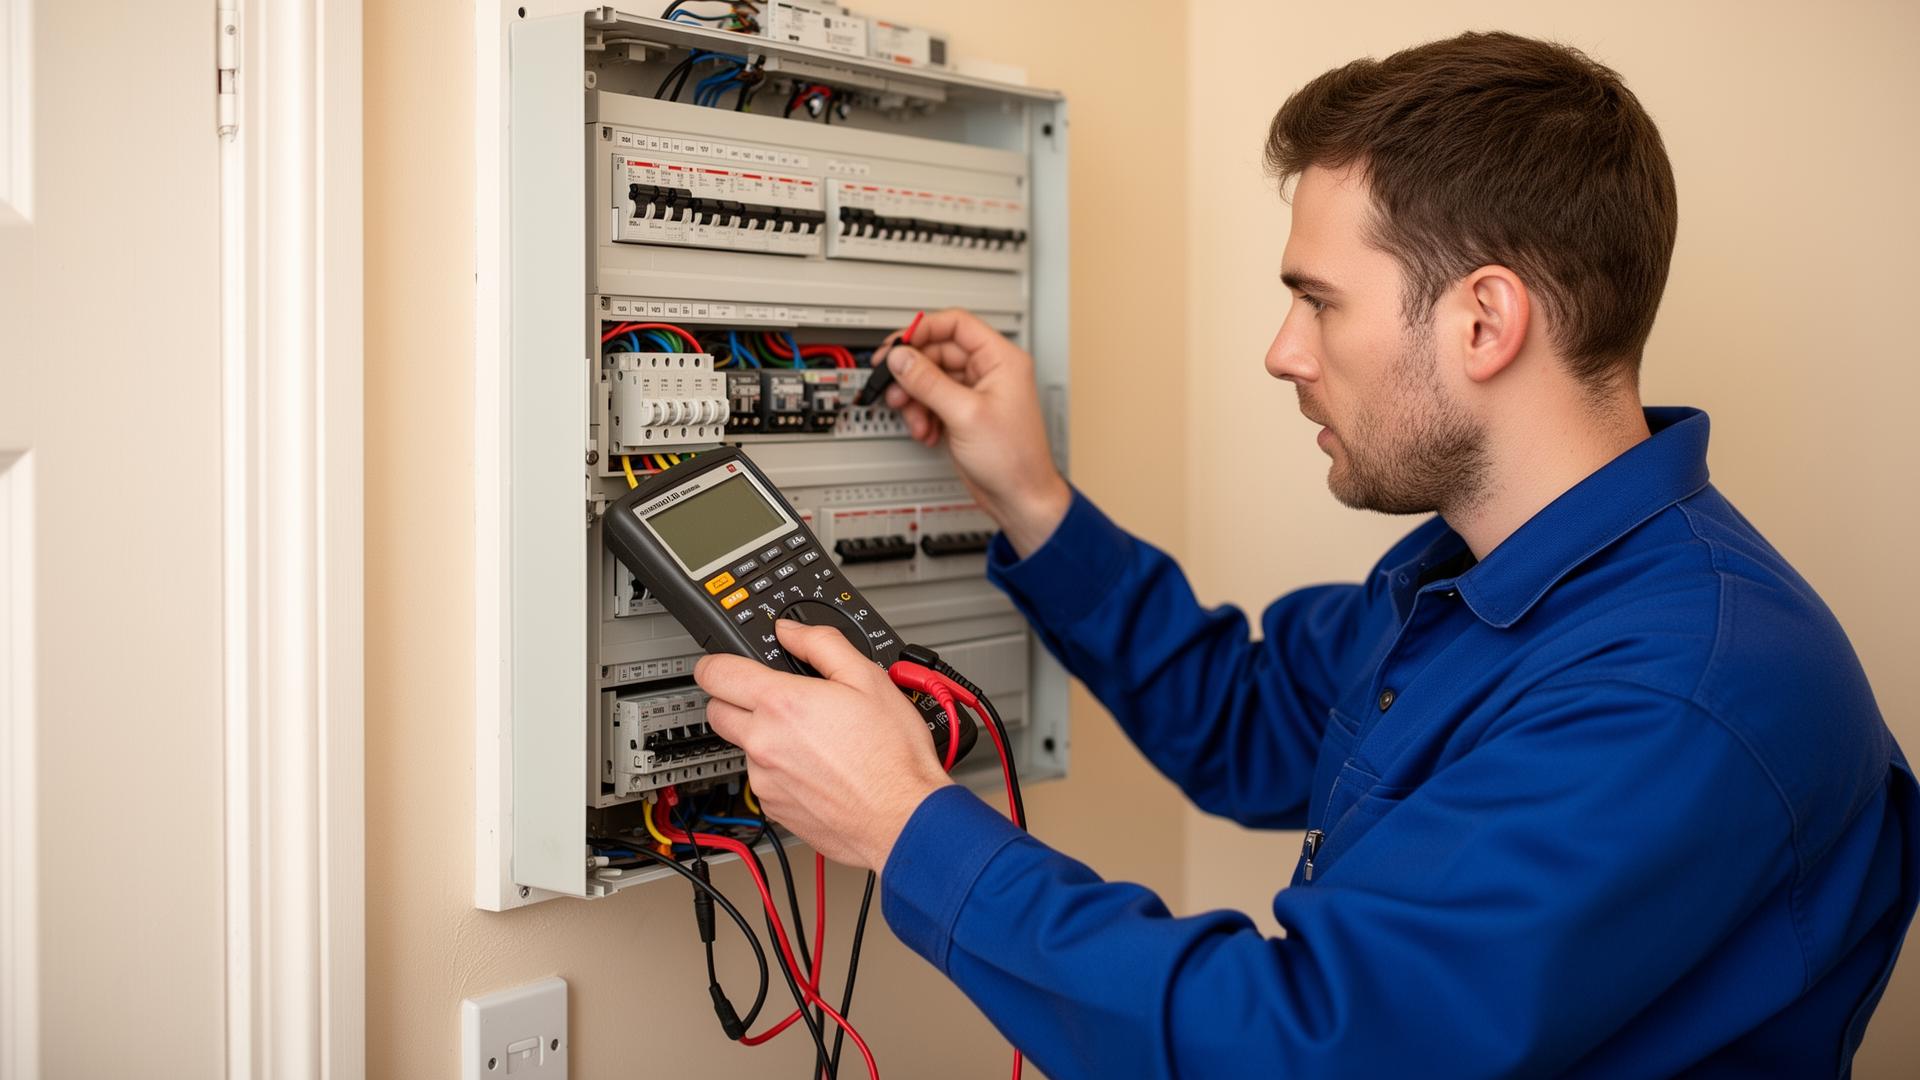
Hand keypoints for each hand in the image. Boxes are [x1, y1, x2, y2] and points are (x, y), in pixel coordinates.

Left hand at [695, 620, 953, 869]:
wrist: (903, 817)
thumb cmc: (892, 755)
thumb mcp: (867, 678)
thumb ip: (821, 643)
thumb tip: (791, 631)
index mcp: (781, 705)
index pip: (715, 673)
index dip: (716, 662)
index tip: (724, 664)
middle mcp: (763, 743)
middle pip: (716, 711)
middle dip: (734, 699)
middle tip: (772, 698)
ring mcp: (765, 780)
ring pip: (744, 748)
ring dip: (764, 738)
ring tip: (813, 740)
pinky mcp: (775, 809)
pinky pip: (764, 780)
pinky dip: (781, 771)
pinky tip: (818, 768)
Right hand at [878, 308, 1071, 556]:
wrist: (1020, 498)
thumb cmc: (1014, 459)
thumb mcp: (965, 414)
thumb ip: (928, 382)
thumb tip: (901, 358)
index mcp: (1001, 360)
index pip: (956, 325)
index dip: (923, 330)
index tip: (898, 346)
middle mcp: (988, 372)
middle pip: (937, 353)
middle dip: (912, 373)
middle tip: (891, 386)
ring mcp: (975, 394)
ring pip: (930, 379)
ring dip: (914, 399)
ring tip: (913, 417)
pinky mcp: (963, 414)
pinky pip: (932, 401)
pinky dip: (922, 415)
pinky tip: (925, 432)